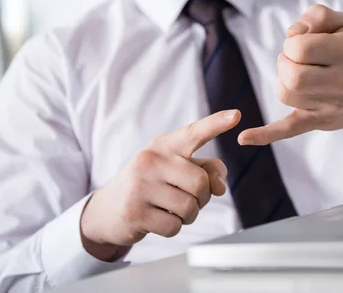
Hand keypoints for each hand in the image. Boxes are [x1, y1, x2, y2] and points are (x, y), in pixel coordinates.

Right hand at [80, 110, 240, 260]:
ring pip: (190, 207)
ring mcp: (140, 186)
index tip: (236, 115)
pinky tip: (158, 220)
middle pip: (201, 183)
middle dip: (202, 198)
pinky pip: (175, 226)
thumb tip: (220, 186)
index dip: (216, 124)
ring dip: (188, 215)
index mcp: (164, 146)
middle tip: (188, 199)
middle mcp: (150, 160)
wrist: (106, 209)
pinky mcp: (134, 212)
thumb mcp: (174, 170)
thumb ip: (204, 170)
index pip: (193, 133)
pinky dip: (173, 228)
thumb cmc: (150, 185)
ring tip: (170, 209)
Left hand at [238, 4, 342, 145]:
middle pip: (292, 75)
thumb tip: (292, 33)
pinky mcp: (319, 121)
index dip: (292, 43)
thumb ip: (316, 16)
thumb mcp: (342, 23)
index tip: (301, 44)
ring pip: (286, 93)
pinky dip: (265, 134)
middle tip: (295, 60)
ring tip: (296, 74)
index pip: (301, 48)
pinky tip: (244, 137)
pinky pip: (289, 129)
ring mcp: (331, 105)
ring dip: (283, 80)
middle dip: (285, 62)